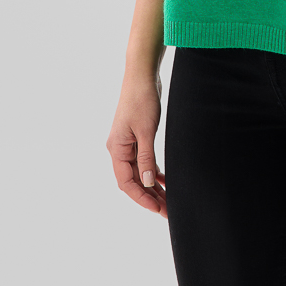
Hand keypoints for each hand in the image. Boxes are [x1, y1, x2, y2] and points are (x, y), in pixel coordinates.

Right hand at [107, 68, 167, 216]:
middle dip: (150, 196)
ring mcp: (127, 144)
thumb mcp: (146, 130)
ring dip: (152, 186)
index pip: (127, 182)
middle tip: (167, 211)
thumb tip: (148, 183)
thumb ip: (146, 158)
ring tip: (168, 200)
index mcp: (117, 149)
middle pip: (133, 180)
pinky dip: (153, 171)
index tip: (157, 209)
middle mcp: (119, 149)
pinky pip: (143, 161)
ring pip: (139, 172)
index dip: (141, 198)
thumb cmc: (142, 100)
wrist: (142, 75)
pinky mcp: (136, 137)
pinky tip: (164, 180)